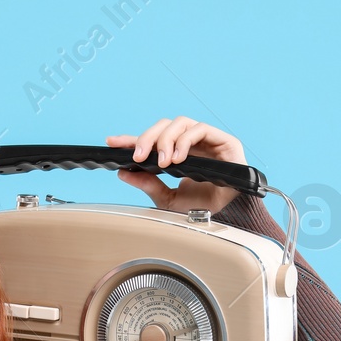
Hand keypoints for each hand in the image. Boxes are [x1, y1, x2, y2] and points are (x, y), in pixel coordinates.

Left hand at [105, 116, 245, 215]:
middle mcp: (190, 144)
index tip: (112, 142)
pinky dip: (185, 141)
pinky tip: (178, 158)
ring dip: (166, 139)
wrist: (228, 217)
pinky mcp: (223, 140)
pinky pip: (200, 129)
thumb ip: (148, 185)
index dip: (131, 139)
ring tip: (162, 161)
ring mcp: (207, 140)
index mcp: (177, 155)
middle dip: (147, 138)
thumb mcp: (167, 200)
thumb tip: (124, 173)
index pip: (151, 141)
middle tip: (138, 156)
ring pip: (180, 123)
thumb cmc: (202, 207)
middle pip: (164, 126)